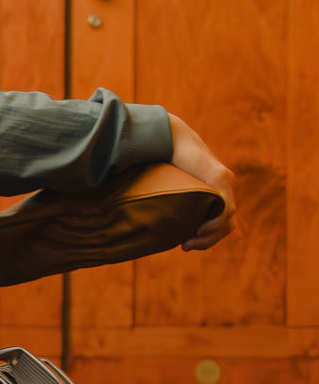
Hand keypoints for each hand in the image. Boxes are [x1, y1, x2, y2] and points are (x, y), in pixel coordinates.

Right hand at [167, 113, 235, 250]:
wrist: (168, 137)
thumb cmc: (162, 163)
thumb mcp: (170, 189)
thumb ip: (173, 203)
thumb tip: (156, 222)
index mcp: (215, 190)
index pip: (220, 221)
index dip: (207, 238)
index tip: (185, 244)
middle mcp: (224, 186)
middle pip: (226, 224)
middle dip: (208, 240)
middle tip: (187, 245)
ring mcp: (225, 182)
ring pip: (228, 219)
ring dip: (211, 235)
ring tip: (191, 240)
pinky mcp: (221, 178)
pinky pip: (225, 208)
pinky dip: (215, 224)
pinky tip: (200, 230)